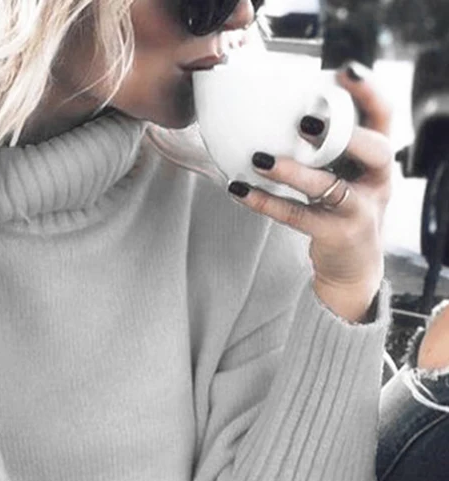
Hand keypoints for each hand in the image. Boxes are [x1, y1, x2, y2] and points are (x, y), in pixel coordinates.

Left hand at [227, 61, 393, 321]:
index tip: (344, 71)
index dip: (368, 92)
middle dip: (343, 134)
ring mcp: (358, 209)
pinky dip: (266, 202)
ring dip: (294, 171)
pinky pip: (297, 216)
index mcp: (379, 158)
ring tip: (259, 159)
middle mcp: (377, 181)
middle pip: (374, 149)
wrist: (353, 265)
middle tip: (306, 122)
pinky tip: (240, 190)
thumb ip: (329, 147)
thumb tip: (278, 111)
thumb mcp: (347, 173)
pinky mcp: (335, 234)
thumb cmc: (342, 207)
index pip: (384, 117)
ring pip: (329, 186)